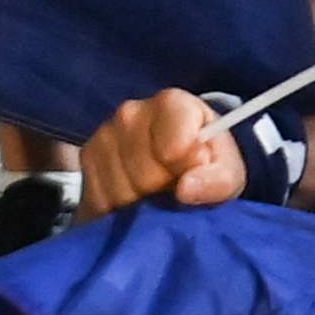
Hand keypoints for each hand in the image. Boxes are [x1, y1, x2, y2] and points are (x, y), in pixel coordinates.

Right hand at [80, 87, 244, 214]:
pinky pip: (98, 200)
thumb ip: (218, 179)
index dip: (188, 170)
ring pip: (119, 191)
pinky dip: (117, 210)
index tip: (196, 172)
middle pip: (145, 175)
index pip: (174, 148)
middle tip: (175, 188)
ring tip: (155, 194)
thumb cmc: (207, 163)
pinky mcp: (86, 161)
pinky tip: (134, 200)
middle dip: (163, 192)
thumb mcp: (228, 172)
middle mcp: (131, 113)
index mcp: (172, 104)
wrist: (180, 165)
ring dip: (139, 204)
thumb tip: (186, 189)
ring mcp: (104, 136)